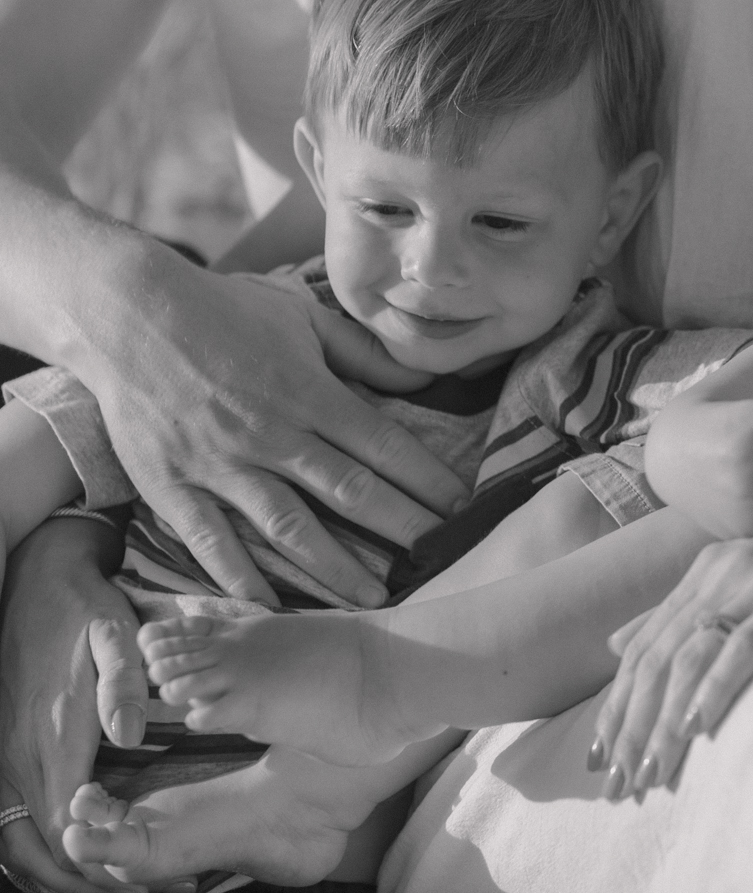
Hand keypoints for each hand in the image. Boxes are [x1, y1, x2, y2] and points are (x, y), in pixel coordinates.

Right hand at [0, 520, 148, 891]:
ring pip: (9, 836)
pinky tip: (58, 855)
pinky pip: (4, 813)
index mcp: (54, 735)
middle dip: (70, 879)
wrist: (40, 585)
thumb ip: (122, 685)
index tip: (133, 880)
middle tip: (118, 892)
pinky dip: (25, 843)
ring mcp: (3, 754)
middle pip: (31, 846)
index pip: (65, 823)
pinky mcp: (1, 748)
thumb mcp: (115, 637)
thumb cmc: (87, 613)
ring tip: (93, 886)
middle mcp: (19, 753)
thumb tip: (127, 735)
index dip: (96, 860)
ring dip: (46, 869)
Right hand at [84, 258, 465, 606]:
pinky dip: (239, 578)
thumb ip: (364, 353)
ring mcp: (220, 464)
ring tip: (374, 599)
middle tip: (441, 562)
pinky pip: (210, 541)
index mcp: (309, 393)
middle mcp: (271, 434)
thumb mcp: (303, 316)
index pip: (384, 444)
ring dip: (335, 568)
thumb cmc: (223, 309)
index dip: (427, 478)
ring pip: (288, 527)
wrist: (125, 311)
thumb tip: (427, 374)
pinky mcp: (172, 485)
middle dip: (402, 529)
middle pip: (350, 491)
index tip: (462, 507)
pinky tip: (269, 609)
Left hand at [586, 487, 752, 798]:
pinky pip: (750, 640)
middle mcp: (728, 563)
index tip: (604, 759)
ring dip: (667, 716)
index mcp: (711, 566)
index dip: (621, 705)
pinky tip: (703, 723)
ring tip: (652, 766)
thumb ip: (691, 614)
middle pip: (662, 652)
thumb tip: (618, 644)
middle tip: (618, 779)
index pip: (648, 644)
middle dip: (634, 721)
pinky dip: (721, 683)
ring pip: (697, 651)